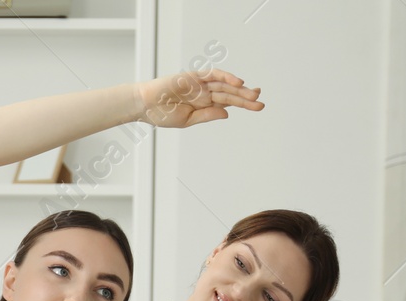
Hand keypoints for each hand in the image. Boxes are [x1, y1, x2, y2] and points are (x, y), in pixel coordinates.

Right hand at [135, 69, 262, 128]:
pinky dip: (226, 77)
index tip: (257, 106)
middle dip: (246, 97)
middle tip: (261, 102)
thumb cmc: (161, 114)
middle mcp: (204, 92)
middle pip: (230, 93)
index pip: (228, 102)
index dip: (243, 103)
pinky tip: (238, 82)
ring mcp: (200, 84)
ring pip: (225, 85)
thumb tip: (227, 113)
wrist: (145, 105)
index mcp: (203, 104)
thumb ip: (207, 116)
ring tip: (254, 94)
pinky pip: (213, 75)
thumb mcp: (187, 120)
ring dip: (240, 89)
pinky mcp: (194, 76)